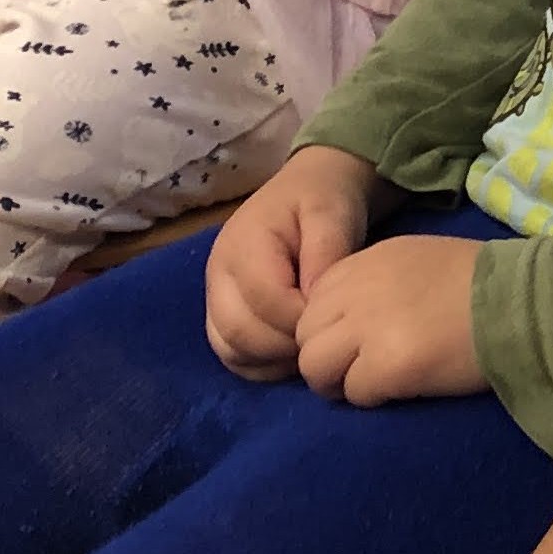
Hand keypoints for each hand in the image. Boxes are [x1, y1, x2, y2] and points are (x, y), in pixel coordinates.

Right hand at [207, 145, 380, 376]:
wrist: (309, 189)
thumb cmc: (322, 200)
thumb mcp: (332, 213)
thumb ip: (326, 253)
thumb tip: (316, 301)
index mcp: (242, 244)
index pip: (264, 300)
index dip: (302, 318)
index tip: (336, 318)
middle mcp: (218, 274)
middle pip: (239, 332)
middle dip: (287, 345)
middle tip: (325, 338)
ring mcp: (216, 297)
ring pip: (229, 349)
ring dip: (272, 359)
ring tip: (310, 345)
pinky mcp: (222, 315)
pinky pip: (231, 356)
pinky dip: (261, 364)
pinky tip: (294, 354)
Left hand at [301, 234, 491, 405]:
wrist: (524, 304)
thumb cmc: (483, 284)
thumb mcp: (416, 261)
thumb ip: (375, 283)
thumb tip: (351, 321)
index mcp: (365, 261)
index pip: (313, 302)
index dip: (330, 328)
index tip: (356, 342)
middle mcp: (357, 289)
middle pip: (305, 335)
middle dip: (326, 357)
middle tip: (358, 371)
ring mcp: (369, 328)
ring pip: (315, 366)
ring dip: (338, 382)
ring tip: (371, 385)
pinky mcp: (387, 365)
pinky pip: (353, 392)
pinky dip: (371, 397)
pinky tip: (401, 389)